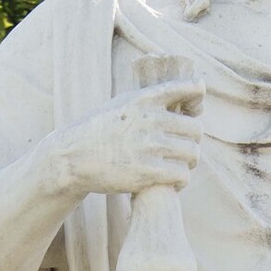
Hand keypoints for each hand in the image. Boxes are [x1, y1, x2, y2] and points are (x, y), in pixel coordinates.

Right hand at [38, 80, 204, 200]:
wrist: (73, 157)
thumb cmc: (99, 131)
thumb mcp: (122, 104)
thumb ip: (148, 101)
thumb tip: (178, 98)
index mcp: (146, 98)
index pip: (191, 89)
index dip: (197, 100)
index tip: (192, 111)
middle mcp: (151, 119)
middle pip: (196, 130)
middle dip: (191, 141)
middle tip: (180, 150)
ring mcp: (150, 146)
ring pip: (192, 154)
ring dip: (188, 163)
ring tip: (176, 166)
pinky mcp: (148, 172)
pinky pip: (183, 175)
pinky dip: (181, 180)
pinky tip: (171, 181)